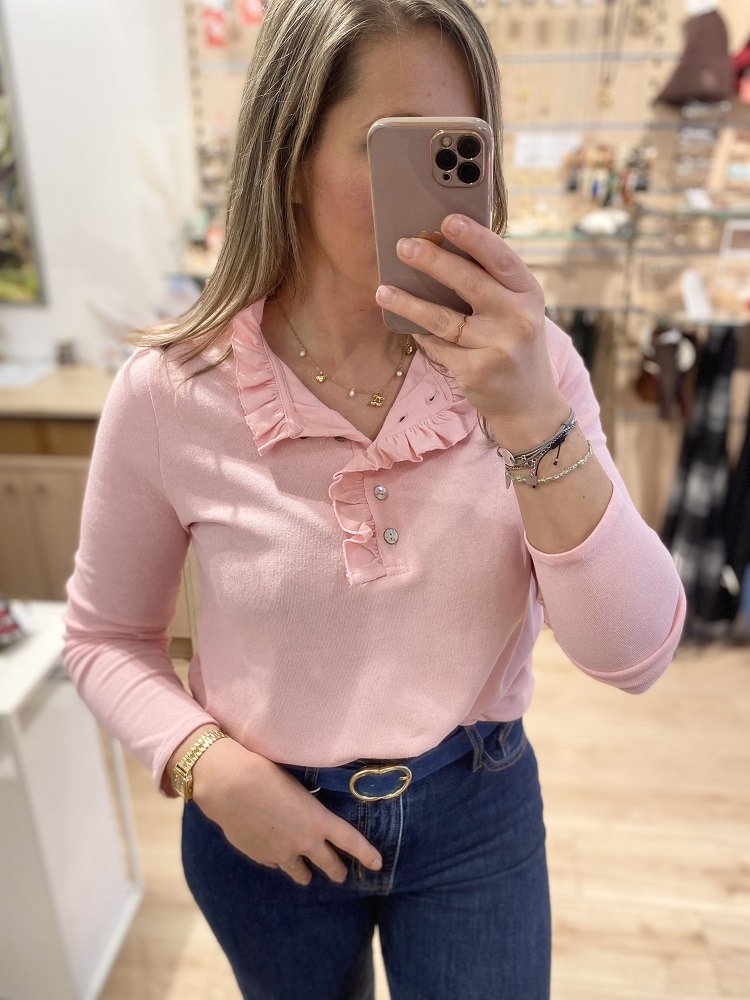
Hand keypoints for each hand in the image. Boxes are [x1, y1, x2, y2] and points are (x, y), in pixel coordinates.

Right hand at [191, 737, 382, 886]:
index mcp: (317, 820)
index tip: (378, 864)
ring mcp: (280, 853)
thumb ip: (306, 805)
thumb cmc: (265, 772)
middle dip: (337, 871)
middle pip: (328, 864)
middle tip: (342, 876)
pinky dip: (277, 859)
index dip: (366, 853)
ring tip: (307, 876)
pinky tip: (274, 853)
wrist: (229, 785)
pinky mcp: (259, 856)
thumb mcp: (296, 785)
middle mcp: (303, 842)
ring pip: (300, 873)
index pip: (350, 841)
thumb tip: (306, 813)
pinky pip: (274, 863)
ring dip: (305, 873)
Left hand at [375, 214, 569, 446]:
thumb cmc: (515, 344)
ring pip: (444, 319)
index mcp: (529, 293)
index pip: (502, 258)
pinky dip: (421, 335)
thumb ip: (491, 283)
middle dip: (432, 261)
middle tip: (403, 246)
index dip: (474, 238)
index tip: (447, 220)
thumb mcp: (517, 310)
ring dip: (409, 303)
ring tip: (383, 291)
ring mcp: (498, 347)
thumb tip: (440, 248)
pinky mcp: (477, 372)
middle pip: (469, 283)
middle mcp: (518, 319)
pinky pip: (438, 347)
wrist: (527, 402)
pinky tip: (406, 325)